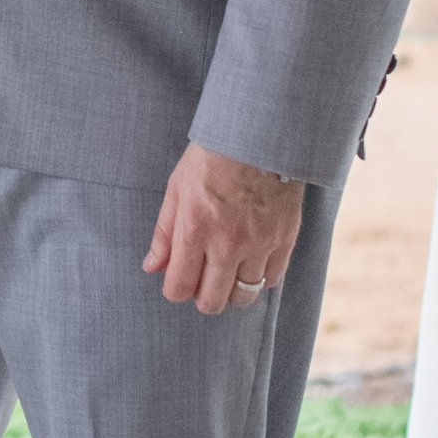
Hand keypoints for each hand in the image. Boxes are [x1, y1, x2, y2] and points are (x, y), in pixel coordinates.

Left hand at [145, 142, 304, 315]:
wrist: (258, 135)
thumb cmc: (211, 159)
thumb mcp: (177, 190)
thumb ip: (164, 234)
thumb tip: (152, 267)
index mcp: (195, 229)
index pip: (179, 288)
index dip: (175, 290)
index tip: (179, 280)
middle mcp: (227, 243)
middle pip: (212, 302)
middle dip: (203, 297)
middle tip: (204, 280)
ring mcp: (259, 243)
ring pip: (245, 296)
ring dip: (233, 290)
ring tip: (229, 272)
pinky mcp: (285, 239)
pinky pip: (272, 279)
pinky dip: (261, 276)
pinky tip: (252, 260)